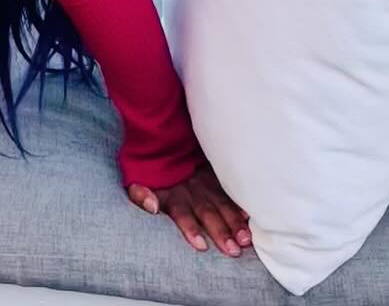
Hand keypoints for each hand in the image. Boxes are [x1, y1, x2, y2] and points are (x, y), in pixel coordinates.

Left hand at [128, 163, 250, 256]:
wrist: (163, 138)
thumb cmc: (152, 171)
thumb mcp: (138, 180)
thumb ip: (139, 194)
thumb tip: (151, 205)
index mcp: (172, 194)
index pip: (181, 213)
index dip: (190, 228)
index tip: (201, 246)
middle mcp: (191, 190)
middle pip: (206, 212)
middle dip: (219, 231)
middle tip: (232, 250)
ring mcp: (205, 182)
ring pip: (222, 203)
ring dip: (234, 222)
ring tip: (245, 240)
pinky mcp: (216, 175)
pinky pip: (230, 189)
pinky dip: (240, 202)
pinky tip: (250, 215)